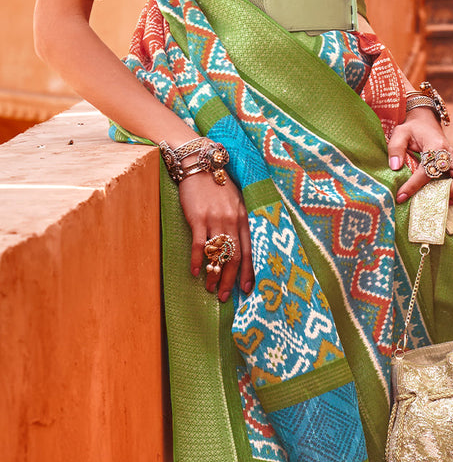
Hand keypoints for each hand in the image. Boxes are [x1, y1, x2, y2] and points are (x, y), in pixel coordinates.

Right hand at [178, 172, 253, 301]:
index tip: (247, 289)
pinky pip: (198, 245)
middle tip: (225, 296)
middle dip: (231, 279)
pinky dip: (197, 261)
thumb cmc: (217, 184)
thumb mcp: (235, 200)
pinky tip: (194, 272)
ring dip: (214, 275)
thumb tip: (238, 244)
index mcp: (243, 216)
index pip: (250, 249)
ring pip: (218, 254)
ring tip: (210, 289)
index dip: (248, 271)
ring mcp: (215, 219)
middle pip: (235, 256)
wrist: (199, 165)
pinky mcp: (198, 218)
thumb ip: (239, 220)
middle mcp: (232, 220)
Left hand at [387, 108, 452, 209]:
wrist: (426, 121)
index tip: (401, 196)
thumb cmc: (413, 128)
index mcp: (436, 146)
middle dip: (450, 192)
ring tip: (443, 202)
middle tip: (433, 199)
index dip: (414, 186)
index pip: (428, 171)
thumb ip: (395, 148)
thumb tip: (395, 166)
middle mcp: (450, 155)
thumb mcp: (400, 133)